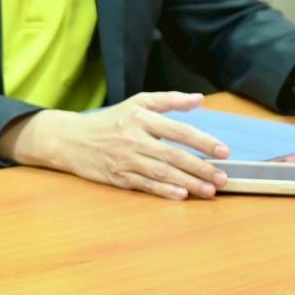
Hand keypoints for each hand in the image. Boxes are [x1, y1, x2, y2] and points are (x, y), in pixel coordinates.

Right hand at [19, 92, 230, 199]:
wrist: (71, 139)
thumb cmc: (109, 121)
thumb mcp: (136, 103)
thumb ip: (169, 100)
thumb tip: (198, 99)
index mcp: (140, 117)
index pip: (178, 130)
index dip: (202, 141)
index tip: (223, 151)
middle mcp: (133, 137)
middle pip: (173, 154)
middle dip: (200, 168)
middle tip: (222, 178)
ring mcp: (124, 159)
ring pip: (162, 172)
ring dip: (188, 182)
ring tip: (209, 190)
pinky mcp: (118, 176)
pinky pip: (145, 185)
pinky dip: (164, 191)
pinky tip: (181, 195)